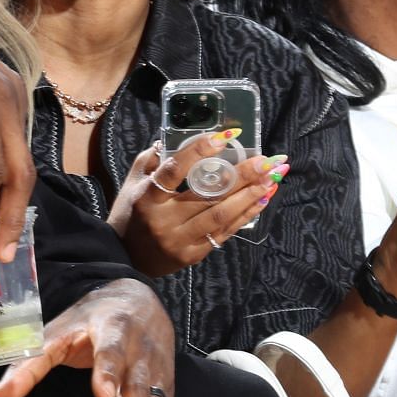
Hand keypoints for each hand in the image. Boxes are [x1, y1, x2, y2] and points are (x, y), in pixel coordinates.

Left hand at [0, 279, 174, 396]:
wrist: (139, 303)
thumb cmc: (90, 323)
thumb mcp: (57, 334)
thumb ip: (28, 365)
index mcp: (113, 328)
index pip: (112, 349)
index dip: (108, 371)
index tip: (102, 396)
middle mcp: (141, 351)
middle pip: (137, 386)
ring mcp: (158, 373)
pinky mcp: (166, 392)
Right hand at [106, 135, 283, 277]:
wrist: (124, 259)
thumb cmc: (129, 214)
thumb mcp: (132, 183)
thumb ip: (150, 160)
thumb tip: (170, 137)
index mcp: (147, 198)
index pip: (174, 170)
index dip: (199, 151)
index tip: (226, 136)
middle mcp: (164, 220)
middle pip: (207, 195)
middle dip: (241, 175)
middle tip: (266, 159)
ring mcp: (180, 240)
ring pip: (221, 215)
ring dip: (250, 195)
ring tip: (273, 178)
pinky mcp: (193, 255)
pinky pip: (224, 232)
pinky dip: (246, 214)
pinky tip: (263, 198)